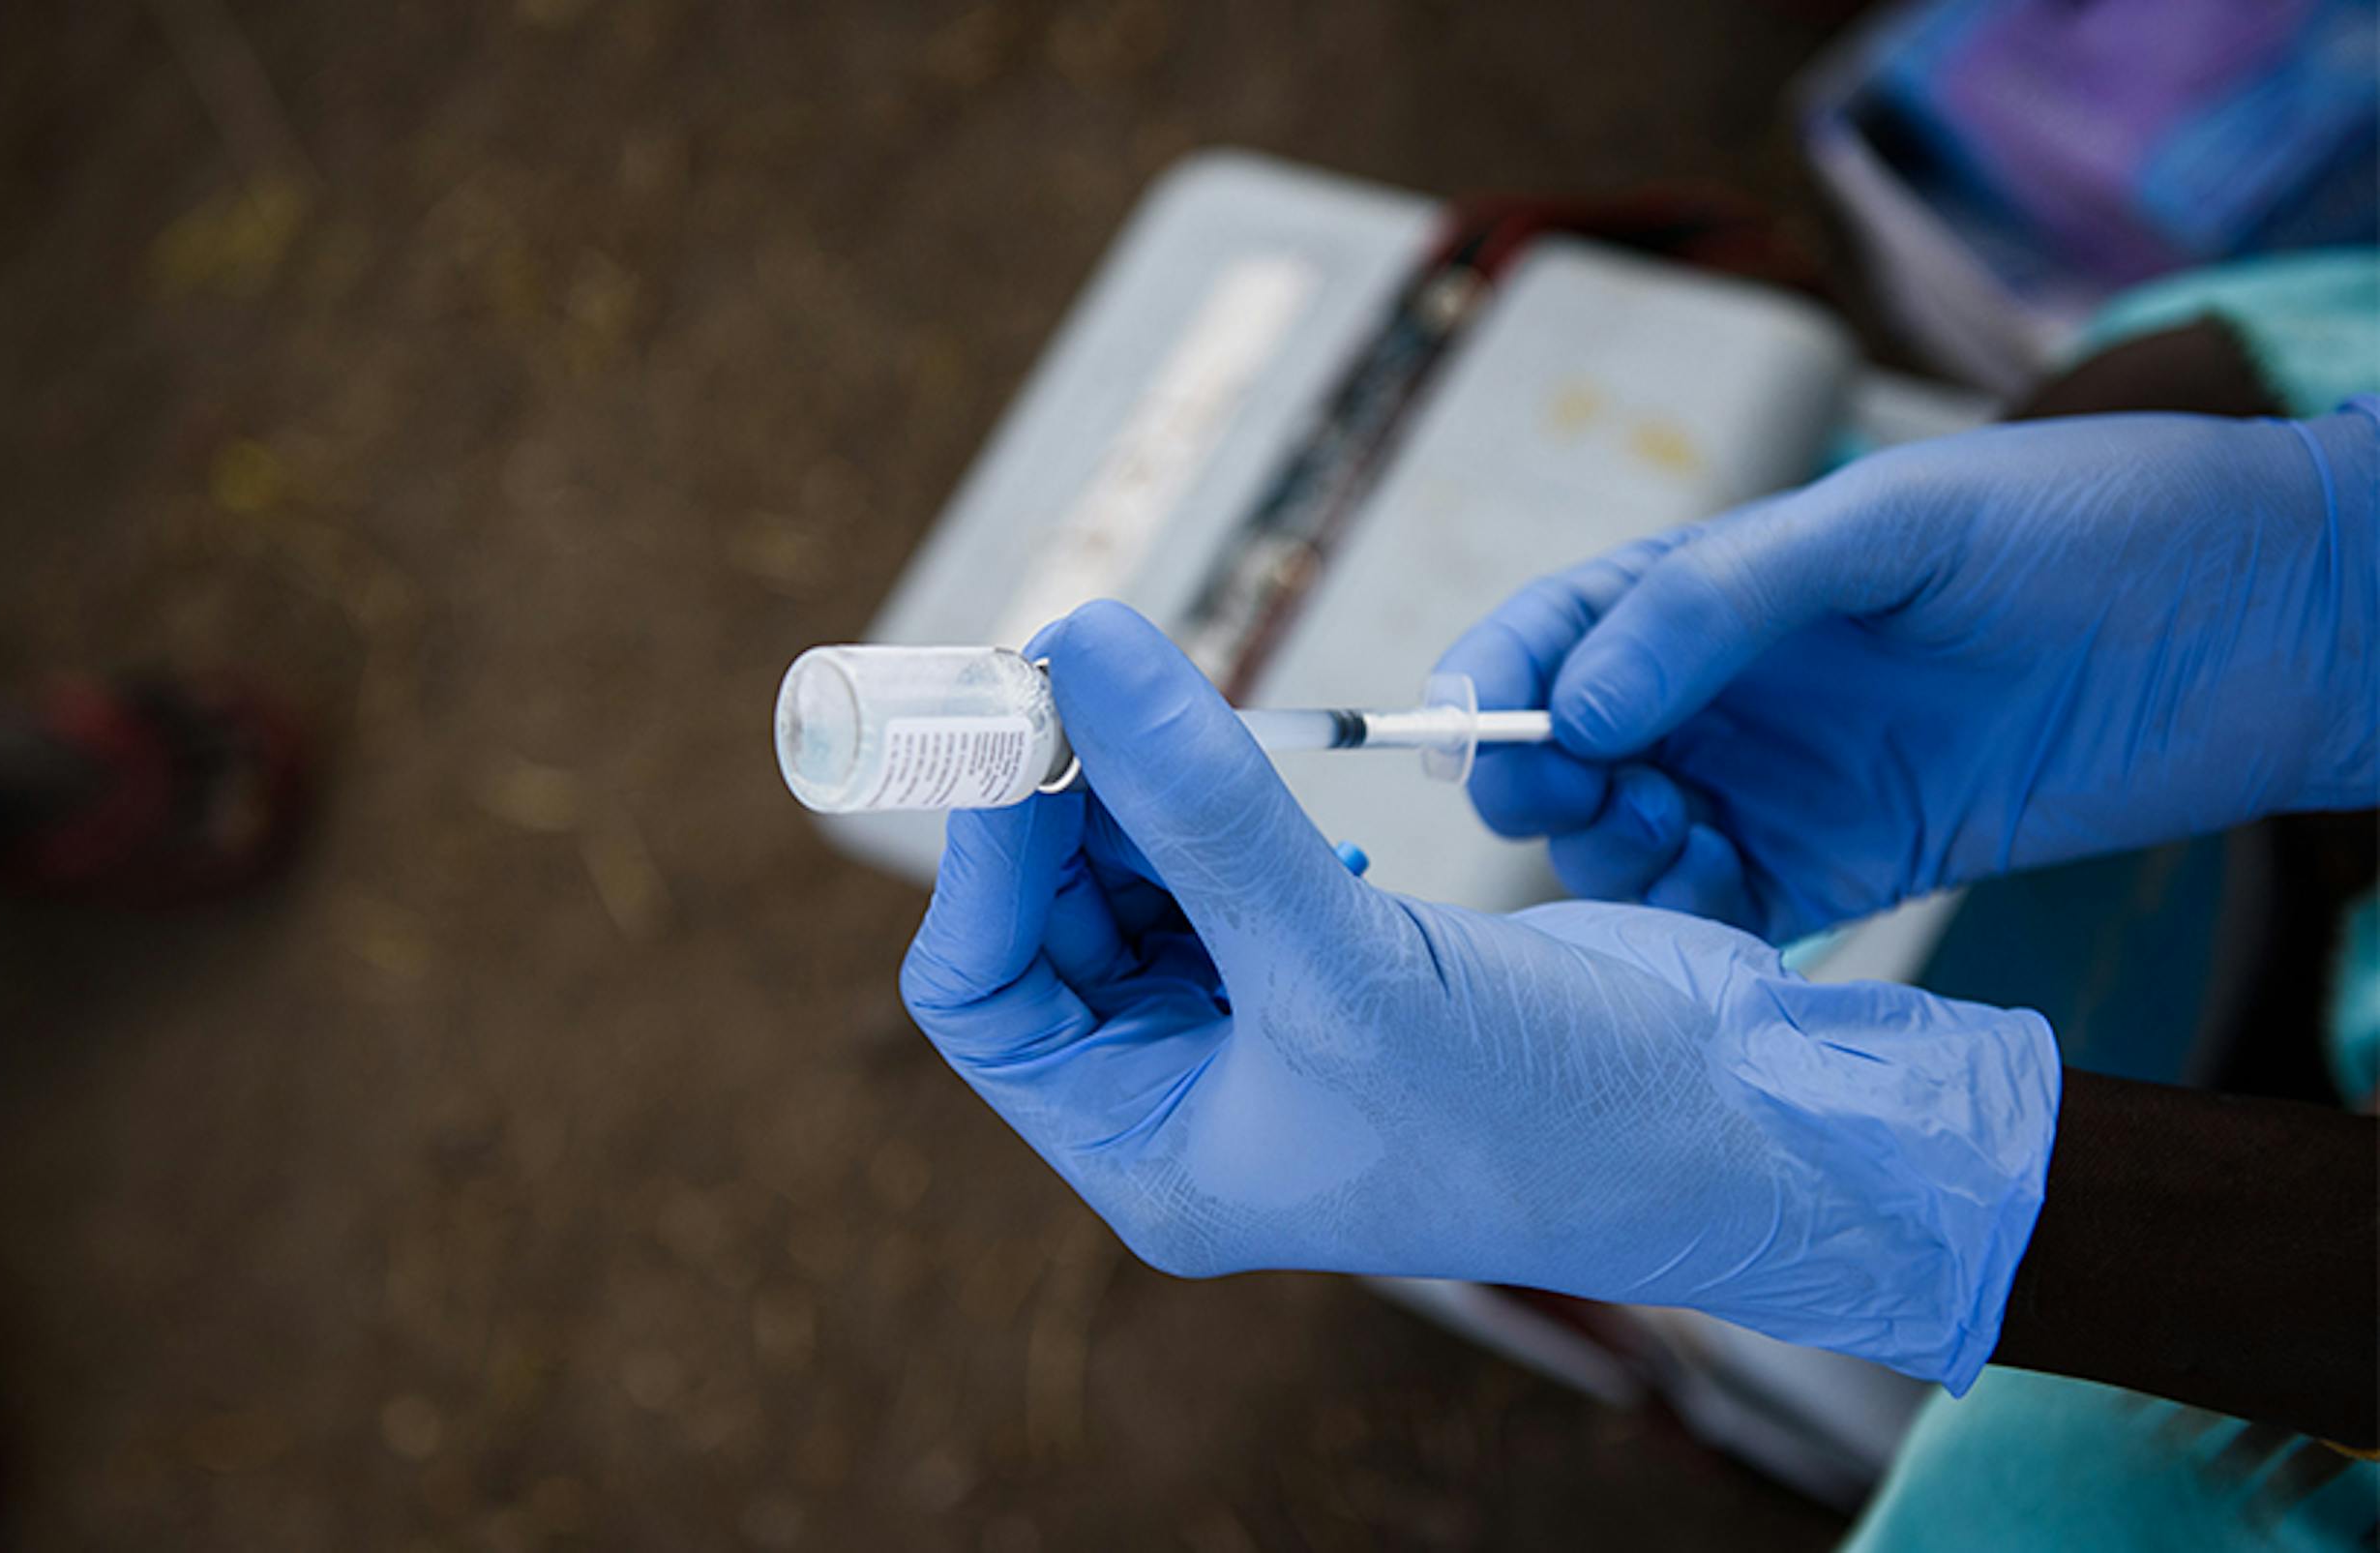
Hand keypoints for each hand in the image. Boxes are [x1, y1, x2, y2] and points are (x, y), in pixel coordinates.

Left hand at [903, 602, 2057, 1389]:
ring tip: (1195, 713)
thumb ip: (1202, 804)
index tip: (1024, 724)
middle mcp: (1185, 1099)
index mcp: (1149, 1150)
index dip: (984, 853)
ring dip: (1151, 787)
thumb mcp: (1348, 958)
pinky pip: (1228, 862)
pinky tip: (1273, 775)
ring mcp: (1260, 1032)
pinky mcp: (1337, 965)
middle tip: (1096, 674)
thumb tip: (1075, 644)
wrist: (1746, 1125)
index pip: (979, 989)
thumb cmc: (1550, 1104)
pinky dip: (1231, 803)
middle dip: (1067, 802)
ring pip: (1137, 879)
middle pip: (1049, 920)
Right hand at [1433, 405, 2378, 942]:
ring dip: (1608, 851)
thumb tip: (1578, 709)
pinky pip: (1719, 914)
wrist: (2271, 622)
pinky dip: (1681, 923)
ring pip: (1627, 840)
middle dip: (1536, 779)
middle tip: (1569, 799)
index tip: (1477, 736)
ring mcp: (1780, 783)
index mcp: (1714, 581)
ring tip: (1665, 839)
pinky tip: (1703, 906)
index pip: (1556, 632)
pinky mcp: (1845, 870)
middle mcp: (1726, 689)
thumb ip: (1720, 603)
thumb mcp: (1888, 525)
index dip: (1498, 681)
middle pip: (1568, 750)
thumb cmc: (2084, 526)